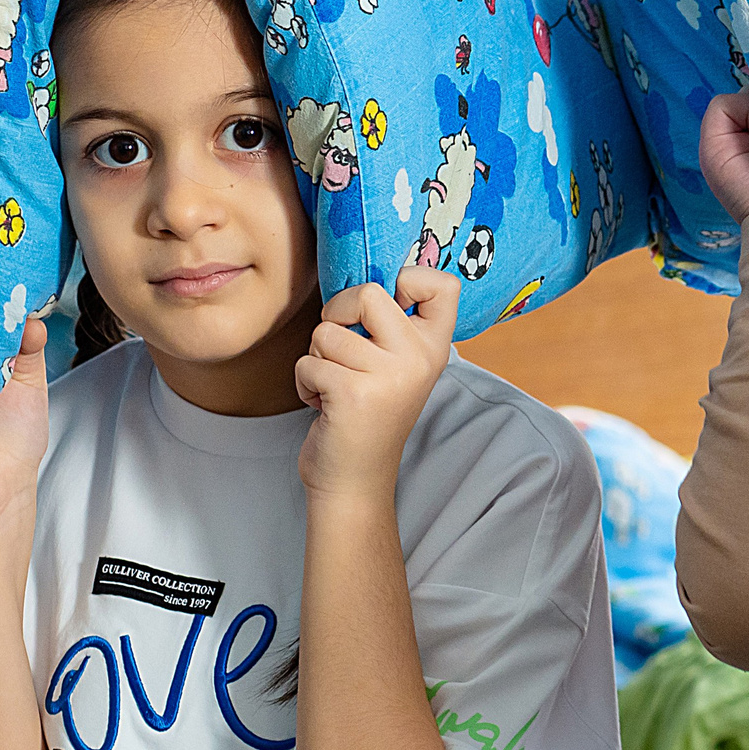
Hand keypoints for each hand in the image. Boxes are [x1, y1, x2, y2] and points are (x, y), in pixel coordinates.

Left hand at [295, 267, 456, 500]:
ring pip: (326, 331)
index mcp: (434, 347)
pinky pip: (309, 361)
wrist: (355, 480)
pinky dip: (306, 382)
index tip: (388, 305)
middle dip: (337, 316)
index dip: (408, 278)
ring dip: (317, 358)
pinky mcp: (353, 393)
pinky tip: (324, 404)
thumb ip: (392, 325)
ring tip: (335, 386)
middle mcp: (420, 359)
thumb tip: (362, 269)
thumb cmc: (367, 414)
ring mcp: (389, 376)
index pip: (443, 284)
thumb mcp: (396, 366)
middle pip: (367, 293)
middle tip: (342, 347)